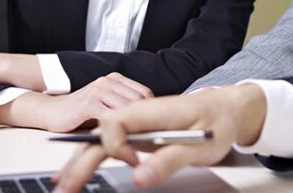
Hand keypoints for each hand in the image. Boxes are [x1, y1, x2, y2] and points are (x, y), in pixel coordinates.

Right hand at [0, 72, 153, 131]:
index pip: (145, 93)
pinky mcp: (88, 104)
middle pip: (139, 101)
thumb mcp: (105, 104)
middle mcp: (109, 81)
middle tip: (146, 138)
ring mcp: (98, 90)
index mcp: (116, 79)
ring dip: (133, 127)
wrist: (51, 111)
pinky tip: (119, 141)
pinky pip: (111, 118)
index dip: (151, 111)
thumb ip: (123, 107)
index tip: (152, 126)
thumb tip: (148, 121)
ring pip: (127, 109)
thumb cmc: (79, 111)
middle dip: (144, 120)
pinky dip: (118, 131)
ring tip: (136, 142)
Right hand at [52, 83, 266, 192]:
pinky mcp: (140, 133)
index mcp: (154, 109)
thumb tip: (139, 177)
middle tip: (66, 187)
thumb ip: (170, 159)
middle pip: (102, 133)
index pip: (117, 122)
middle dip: (81, 160)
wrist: (228, 108)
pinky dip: (91, 157)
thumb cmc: (218, 121)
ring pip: (101, 139)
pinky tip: (77, 172)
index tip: (132, 164)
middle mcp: (141, 113)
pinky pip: (110, 143)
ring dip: (80, 161)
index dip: (115, 145)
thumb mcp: (202, 145)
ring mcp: (138, 123)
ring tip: (64, 185)